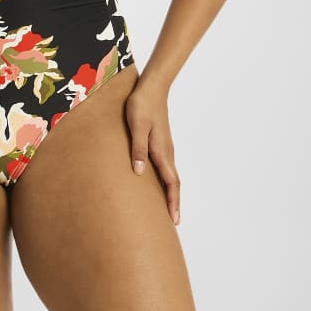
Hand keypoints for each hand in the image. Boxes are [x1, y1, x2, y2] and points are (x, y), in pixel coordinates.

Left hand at [124, 80, 180, 225]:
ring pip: (170, 175)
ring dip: (171, 193)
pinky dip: (166, 180)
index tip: (174, 220)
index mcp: (161, 151)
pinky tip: (159, 183)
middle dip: (174, 202)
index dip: (172, 202)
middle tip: (174, 222)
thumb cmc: (141, 105)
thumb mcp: (136, 125)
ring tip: (167, 208)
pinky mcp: (160, 142)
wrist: (152, 88)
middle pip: (173, 183)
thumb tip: (139, 172)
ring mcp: (165, 147)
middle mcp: (166, 152)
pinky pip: (166, 167)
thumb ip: (138, 147)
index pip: (171, 183)